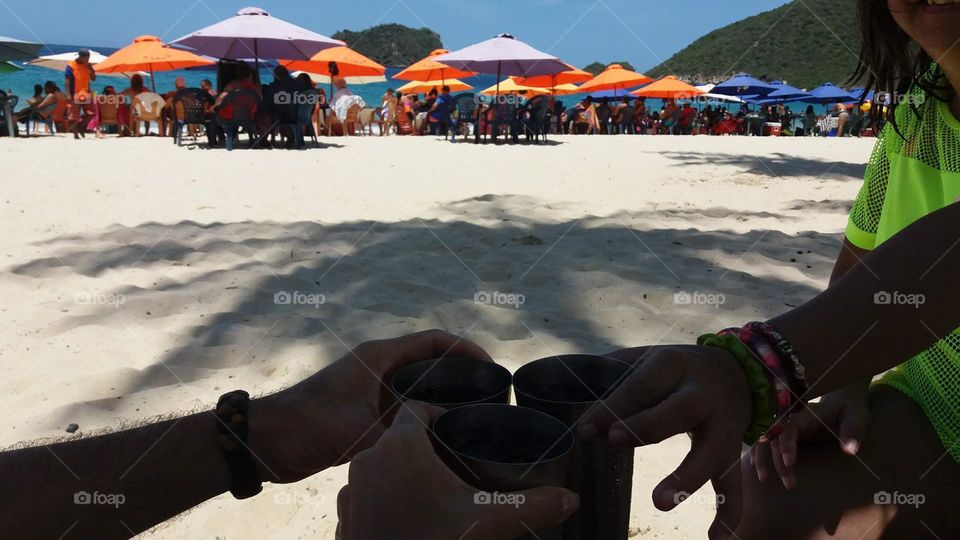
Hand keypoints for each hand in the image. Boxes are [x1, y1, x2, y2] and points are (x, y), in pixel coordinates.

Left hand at [251, 330, 490, 483]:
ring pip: (418, 386)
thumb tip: (442, 432)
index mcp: (378, 356)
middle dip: (461, 373)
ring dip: (442, 396)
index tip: (492, 367)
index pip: (433, 341)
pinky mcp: (364, 411)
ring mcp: (371, 389)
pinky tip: (439, 435)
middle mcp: (377, 366)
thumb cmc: (310, 424)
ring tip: (473, 415)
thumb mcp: (361, 428)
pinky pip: (404, 407)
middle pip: (430, 361)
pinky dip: (424, 415)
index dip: (466, 349)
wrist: (268, 441)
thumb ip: (402, 429)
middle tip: (490, 395)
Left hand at [337, 401, 578, 539]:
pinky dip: (386, 499)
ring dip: (405, 474)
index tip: (460, 431)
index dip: (441, 415)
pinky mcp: (344, 517)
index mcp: (401, 446)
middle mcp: (368, 458)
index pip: (418, 408)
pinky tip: (410, 518)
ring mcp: (350, 489)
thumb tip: (570, 500)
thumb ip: (530, 506)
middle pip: (401, 437)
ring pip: (382, 466)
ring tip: (435, 494)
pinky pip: (368, 494)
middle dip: (428, 448)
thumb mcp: (486, 524)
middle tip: (456, 467)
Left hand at [580, 345, 750, 539]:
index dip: (613, 405)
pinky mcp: (732, 451)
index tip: (585, 430)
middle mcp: (703, 393)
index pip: (641, 385)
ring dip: (687, 478)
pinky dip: (728, 512)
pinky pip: (732, 483)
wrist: (734, 371)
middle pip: (679, 410)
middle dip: (648, 426)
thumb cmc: (674, 370)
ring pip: (711, 451)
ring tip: (659, 502)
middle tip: (616, 442)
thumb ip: (613, 375)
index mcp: (674, 365)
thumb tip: (570, 400)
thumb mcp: (647, 360)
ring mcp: (723, 424)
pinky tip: (716, 539)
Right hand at [749, 381, 868, 488]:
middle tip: (788, 483)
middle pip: (774, 438)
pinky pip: (767, 440)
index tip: (790, 463)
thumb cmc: (849, 410)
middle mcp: (791, 419)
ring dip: (763, 458)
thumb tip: (849, 450)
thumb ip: (852, 433)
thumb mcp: (856, 419)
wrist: (842, 400)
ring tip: (763, 479)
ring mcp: (787, 425)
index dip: (786, 445)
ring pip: (767, 440)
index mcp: (806, 414)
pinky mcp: (786, 431)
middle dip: (775, 460)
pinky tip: (753, 465)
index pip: (789, 428)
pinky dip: (759, 452)